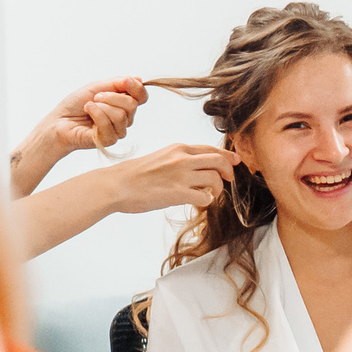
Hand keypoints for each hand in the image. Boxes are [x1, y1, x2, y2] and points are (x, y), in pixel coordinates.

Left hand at [10, 76, 146, 193]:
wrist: (58, 121)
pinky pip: (109, 124)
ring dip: (102, 106)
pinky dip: (96, 114)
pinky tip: (87, 112)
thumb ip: (117, 83)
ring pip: (122, 115)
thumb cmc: (74, 105)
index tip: (126, 81)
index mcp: (122, 104)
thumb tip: (138, 79)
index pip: (141, 97)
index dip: (137, 88)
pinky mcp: (109, 140)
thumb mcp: (96, 87)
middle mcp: (124, 118)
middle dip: (112, 97)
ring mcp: (117, 130)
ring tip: (88, 106)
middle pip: (133, 105)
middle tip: (96, 97)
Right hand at [99, 143, 237, 214]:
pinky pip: (205, 198)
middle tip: (227, 182)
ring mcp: (181, 175)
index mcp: (178, 149)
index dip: (227, 156)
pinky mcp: (177, 193)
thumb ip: (180, 159)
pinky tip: (196, 202)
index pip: (211, 149)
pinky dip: (206, 201)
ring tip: (207, 195)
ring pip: (215, 180)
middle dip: (228, 172)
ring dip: (216, 189)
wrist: (116, 184)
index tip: (235, 162)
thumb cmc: (135, 174)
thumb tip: (199, 168)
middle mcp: (182, 159)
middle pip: (219, 161)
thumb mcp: (161, 157)